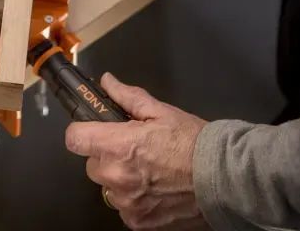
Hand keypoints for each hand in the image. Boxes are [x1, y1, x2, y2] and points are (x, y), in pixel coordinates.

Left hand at [66, 73, 208, 230]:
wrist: (224, 178)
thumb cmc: (194, 143)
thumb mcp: (160, 111)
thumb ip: (127, 96)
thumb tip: (107, 82)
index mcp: (118, 145)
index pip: (75, 138)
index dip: (82, 132)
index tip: (90, 130)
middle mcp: (117, 176)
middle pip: (91, 164)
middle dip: (106, 155)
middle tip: (132, 150)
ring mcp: (126, 202)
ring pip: (106, 187)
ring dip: (118, 179)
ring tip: (147, 170)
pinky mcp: (137, 220)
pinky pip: (123, 207)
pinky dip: (133, 199)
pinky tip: (154, 188)